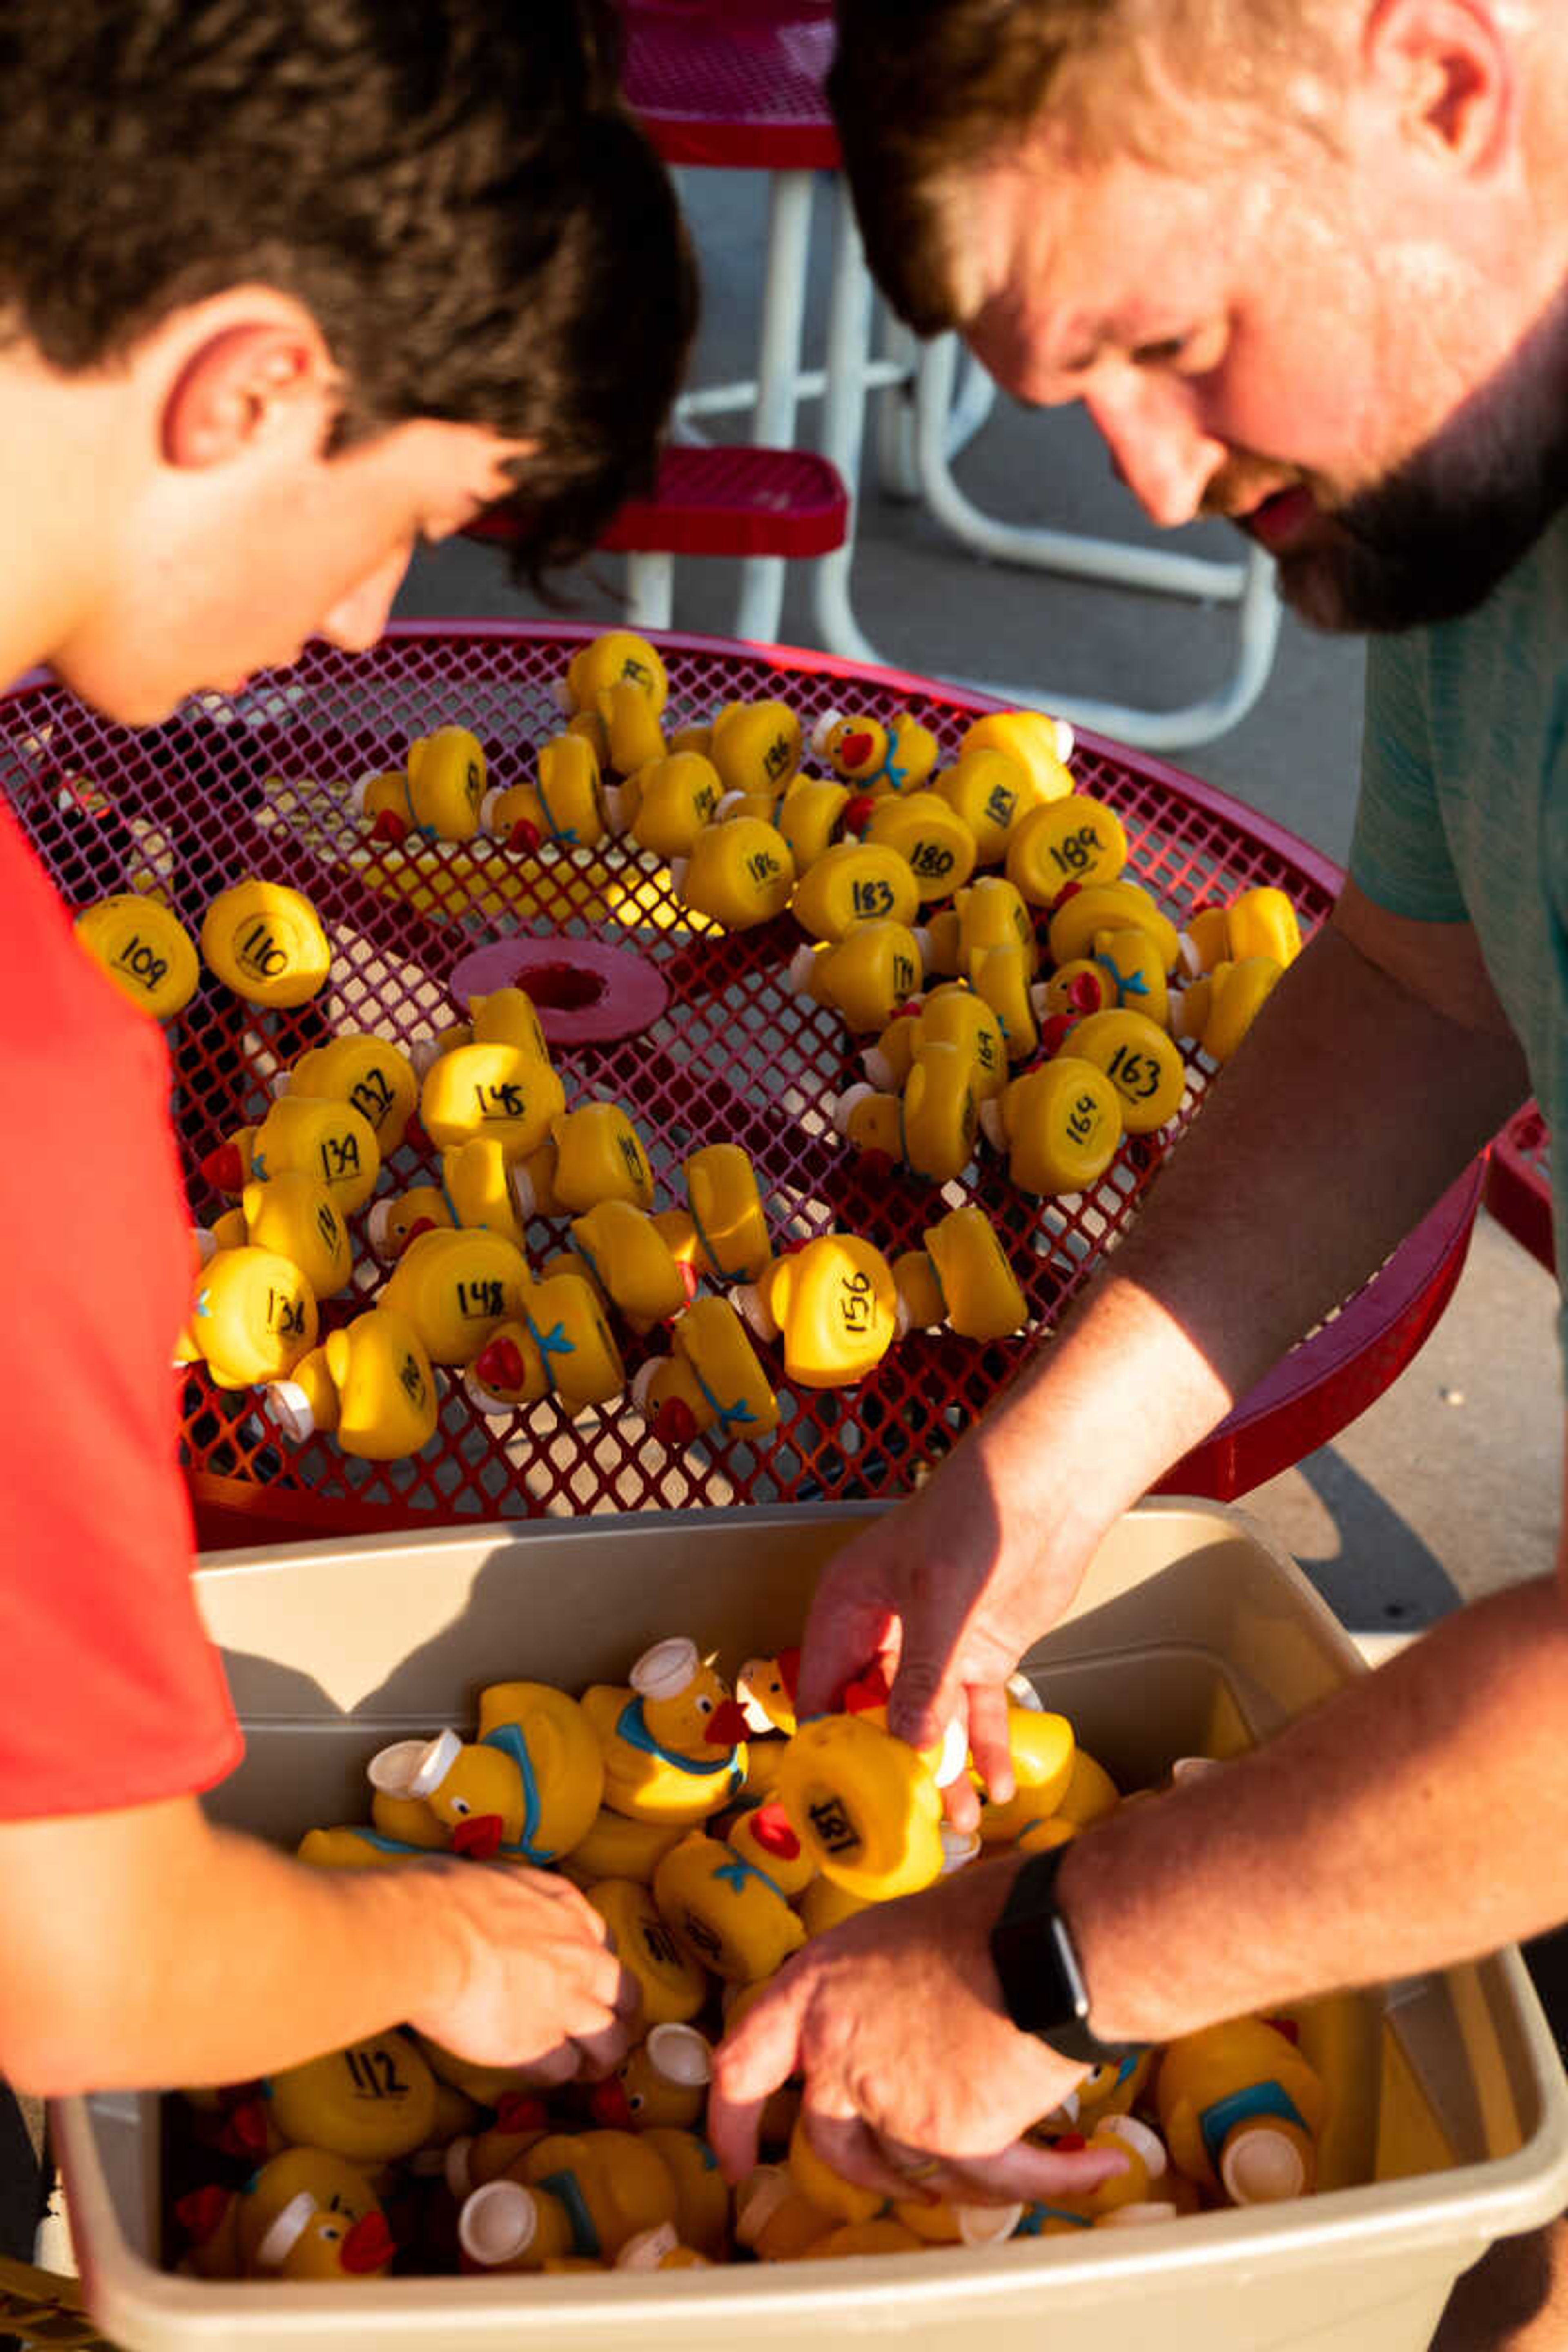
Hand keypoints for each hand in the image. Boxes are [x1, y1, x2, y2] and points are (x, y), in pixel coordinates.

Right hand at [407, 1861, 638, 2084]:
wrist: (428, 1937)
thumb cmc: (444, 1897)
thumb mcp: (497, 1875)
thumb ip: (517, 1894)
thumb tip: (502, 1900)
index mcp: (568, 1909)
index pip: (606, 1942)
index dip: (598, 1966)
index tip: (586, 1978)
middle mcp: (578, 1957)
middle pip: (626, 1995)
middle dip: (621, 2015)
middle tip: (605, 2030)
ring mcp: (564, 2003)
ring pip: (611, 2041)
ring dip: (602, 2057)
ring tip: (589, 2068)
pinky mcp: (539, 2044)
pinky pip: (564, 2069)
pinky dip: (556, 2075)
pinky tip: (541, 2073)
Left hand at [708, 1855, 1125, 2206]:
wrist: (1054, 1934)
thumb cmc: (997, 1911)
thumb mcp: (908, 1932)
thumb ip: (881, 1990)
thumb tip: (909, 2022)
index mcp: (816, 1986)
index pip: (744, 2062)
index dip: (731, 2119)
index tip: (734, 2158)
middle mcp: (837, 2048)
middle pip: (831, 2143)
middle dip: (867, 2169)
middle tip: (904, 2178)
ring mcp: (891, 2101)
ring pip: (915, 2171)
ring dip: (972, 2172)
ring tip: (1036, 2148)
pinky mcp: (952, 2136)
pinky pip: (997, 2178)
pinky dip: (1049, 2177)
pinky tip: (1095, 2167)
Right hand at [800, 1437, 1094, 1824]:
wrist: (1047, 1488)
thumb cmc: (977, 1514)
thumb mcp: (940, 1599)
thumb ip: (922, 1677)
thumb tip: (906, 1747)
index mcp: (847, 1608)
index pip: (819, 1690)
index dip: (827, 1747)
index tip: (840, 1800)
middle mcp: (881, 1634)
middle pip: (872, 1719)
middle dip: (891, 1772)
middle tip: (910, 1823)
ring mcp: (932, 1649)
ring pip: (926, 1725)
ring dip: (943, 1772)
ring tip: (962, 1821)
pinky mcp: (978, 1656)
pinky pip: (973, 1715)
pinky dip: (984, 1749)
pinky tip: (998, 1784)